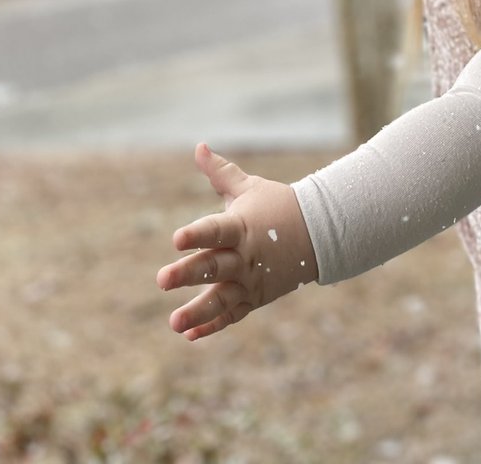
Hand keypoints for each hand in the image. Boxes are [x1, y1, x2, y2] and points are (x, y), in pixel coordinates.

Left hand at [156, 144, 317, 340]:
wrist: (319, 234)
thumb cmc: (277, 205)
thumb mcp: (249, 186)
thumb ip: (220, 172)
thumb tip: (198, 146)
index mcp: (241, 226)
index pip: (216, 230)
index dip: (196, 234)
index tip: (175, 239)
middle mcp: (246, 256)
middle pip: (214, 266)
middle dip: (188, 274)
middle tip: (161, 280)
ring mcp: (252, 280)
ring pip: (223, 299)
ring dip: (198, 311)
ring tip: (173, 323)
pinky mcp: (256, 297)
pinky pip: (233, 314)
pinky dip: (214, 325)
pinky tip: (191, 335)